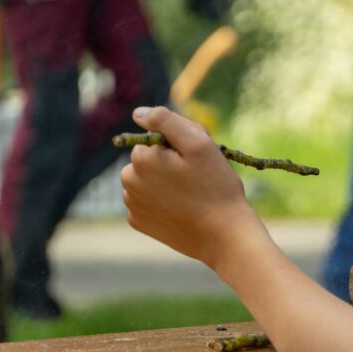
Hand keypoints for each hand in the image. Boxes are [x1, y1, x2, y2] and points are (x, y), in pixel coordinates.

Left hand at [120, 106, 264, 268]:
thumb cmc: (216, 187)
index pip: (156, 138)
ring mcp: (132, 204)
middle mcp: (128, 180)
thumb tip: (138, 114)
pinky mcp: (138, 223)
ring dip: (163, 182)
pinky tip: (181, 211)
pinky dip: (161, 203)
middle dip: (168, 163)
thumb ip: (167, 121)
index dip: (179, 146)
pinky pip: (146, 202)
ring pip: (146, 180)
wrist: (224, 236)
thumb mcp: (200, 144)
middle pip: (148, 159)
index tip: (197, 162)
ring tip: (190, 196)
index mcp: (141, 157)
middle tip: (196, 179)